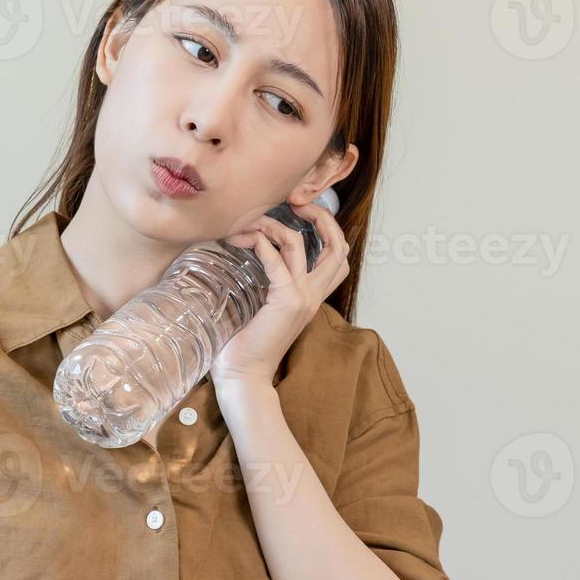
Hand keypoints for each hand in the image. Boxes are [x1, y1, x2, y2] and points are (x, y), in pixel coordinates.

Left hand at [209, 202, 350, 387]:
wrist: (242, 376)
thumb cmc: (243, 343)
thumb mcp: (261, 305)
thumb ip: (266, 282)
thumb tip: (248, 249)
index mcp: (311, 296)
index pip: (336, 256)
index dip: (327, 229)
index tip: (299, 212)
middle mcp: (313, 295)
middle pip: (337, 246)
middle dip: (321, 217)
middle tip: (297, 203)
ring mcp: (303, 298)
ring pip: (302, 246)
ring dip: (274, 227)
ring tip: (250, 225)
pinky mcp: (286, 301)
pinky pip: (277, 262)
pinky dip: (261, 245)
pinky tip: (243, 241)